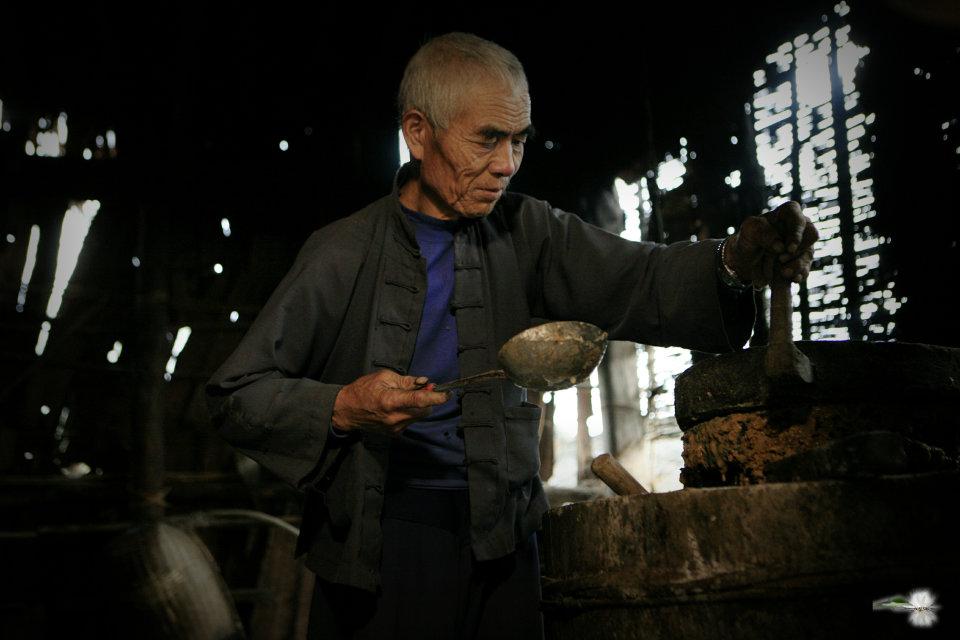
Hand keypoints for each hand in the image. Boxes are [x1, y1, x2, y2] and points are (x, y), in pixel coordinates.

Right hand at [331, 370, 448, 435]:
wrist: (346, 411)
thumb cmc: (363, 390)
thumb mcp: (383, 377)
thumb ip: (406, 380)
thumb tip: (424, 382)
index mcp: (391, 401)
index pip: (419, 401)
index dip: (436, 398)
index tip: (447, 394)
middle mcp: (395, 417)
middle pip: (424, 410)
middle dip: (427, 400)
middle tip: (422, 389)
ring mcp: (395, 428)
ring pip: (418, 416)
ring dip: (418, 406)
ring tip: (404, 397)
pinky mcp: (394, 433)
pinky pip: (410, 421)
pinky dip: (410, 413)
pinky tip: (398, 407)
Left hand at [724, 201, 818, 287]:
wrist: (745, 260)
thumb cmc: (748, 238)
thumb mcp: (749, 230)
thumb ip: (762, 232)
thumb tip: (780, 246)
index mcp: (787, 213)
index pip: (798, 217)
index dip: (797, 232)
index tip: (789, 248)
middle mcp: (799, 228)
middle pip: (810, 236)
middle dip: (797, 251)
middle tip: (781, 259)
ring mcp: (802, 246)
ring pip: (808, 255)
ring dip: (797, 266)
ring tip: (783, 273)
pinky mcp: (800, 263)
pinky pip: (805, 269)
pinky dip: (798, 275)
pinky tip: (792, 279)